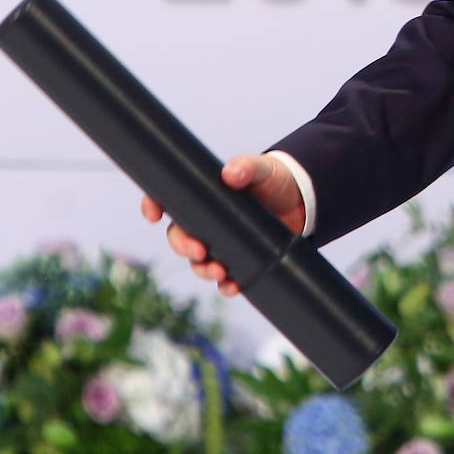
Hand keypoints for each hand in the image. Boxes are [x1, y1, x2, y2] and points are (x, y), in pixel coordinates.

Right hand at [140, 153, 306, 297]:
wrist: (301, 199)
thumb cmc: (273, 179)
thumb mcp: (261, 168)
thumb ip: (247, 167)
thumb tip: (230, 173)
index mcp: (202, 197)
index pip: (168, 201)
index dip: (153, 206)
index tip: (153, 214)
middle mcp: (205, 223)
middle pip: (179, 238)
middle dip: (183, 247)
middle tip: (199, 250)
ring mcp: (221, 244)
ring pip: (199, 263)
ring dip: (203, 270)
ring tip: (219, 271)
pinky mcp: (240, 260)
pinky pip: (225, 279)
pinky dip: (226, 285)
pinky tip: (232, 286)